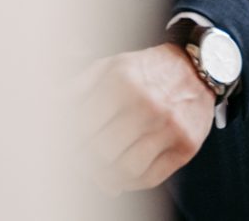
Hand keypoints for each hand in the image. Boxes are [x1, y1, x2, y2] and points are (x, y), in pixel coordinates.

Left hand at [74, 43, 212, 194]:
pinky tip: (121, 174)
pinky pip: (150, 178)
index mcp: (122, 80)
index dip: (70, 140)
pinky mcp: (185, 146)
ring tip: (98, 170)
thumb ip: (80, 85)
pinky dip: (129, 183)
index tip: (65, 144)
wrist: (197, 67)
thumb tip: (51, 105)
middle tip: (80, 160)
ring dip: (106, 176)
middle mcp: (147, 103)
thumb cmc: (147, 68)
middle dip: (85, 160)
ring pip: (126, 169)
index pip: (84, 124)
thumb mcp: (112, 65)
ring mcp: (169, 127)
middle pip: (102, 151)